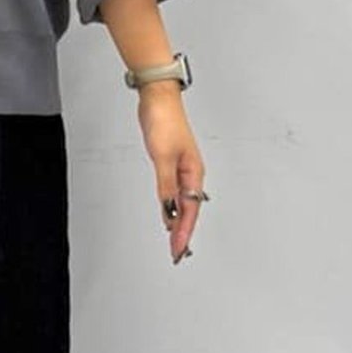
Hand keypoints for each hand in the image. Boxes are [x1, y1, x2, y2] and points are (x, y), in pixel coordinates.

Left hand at [137, 81, 203, 263]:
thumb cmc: (164, 122)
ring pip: (183, 203)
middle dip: (184, 233)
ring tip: (176, 242)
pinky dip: (172, 207)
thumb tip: (169, 210)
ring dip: (179, 223)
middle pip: (189, 210)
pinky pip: (174, 192)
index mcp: (194, 173)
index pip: (189, 211)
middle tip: (178, 254)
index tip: (179, 250)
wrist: (158, 99)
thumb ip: (166, 186)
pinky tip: (168, 214)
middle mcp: (191, 174)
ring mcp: (182, 169)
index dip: (184, 232)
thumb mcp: (162, 158)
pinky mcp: (171, 164)